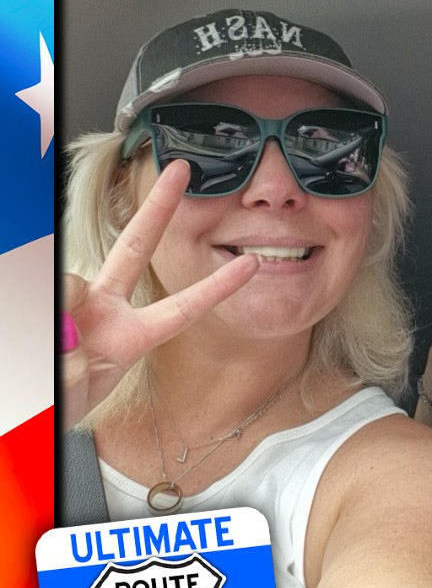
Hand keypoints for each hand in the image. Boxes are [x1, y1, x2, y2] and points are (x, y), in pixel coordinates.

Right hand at [61, 160, 260, 431]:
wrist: (22, 416)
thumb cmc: (52, 407)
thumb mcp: (75, 390)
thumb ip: (76, 354)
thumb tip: (70, 303)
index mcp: (129, 337)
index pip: (183, 308)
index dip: (218, 287)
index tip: (253, 265)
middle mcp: (104, 310)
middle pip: (135, 248)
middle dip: (157, 209)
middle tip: (179, 171)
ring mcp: (73, 301)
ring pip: (72, 284)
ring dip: (61, 322)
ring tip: (58, 353)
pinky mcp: (50, 300)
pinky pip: (50, 298)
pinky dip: (46, 323)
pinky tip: (48, 338)